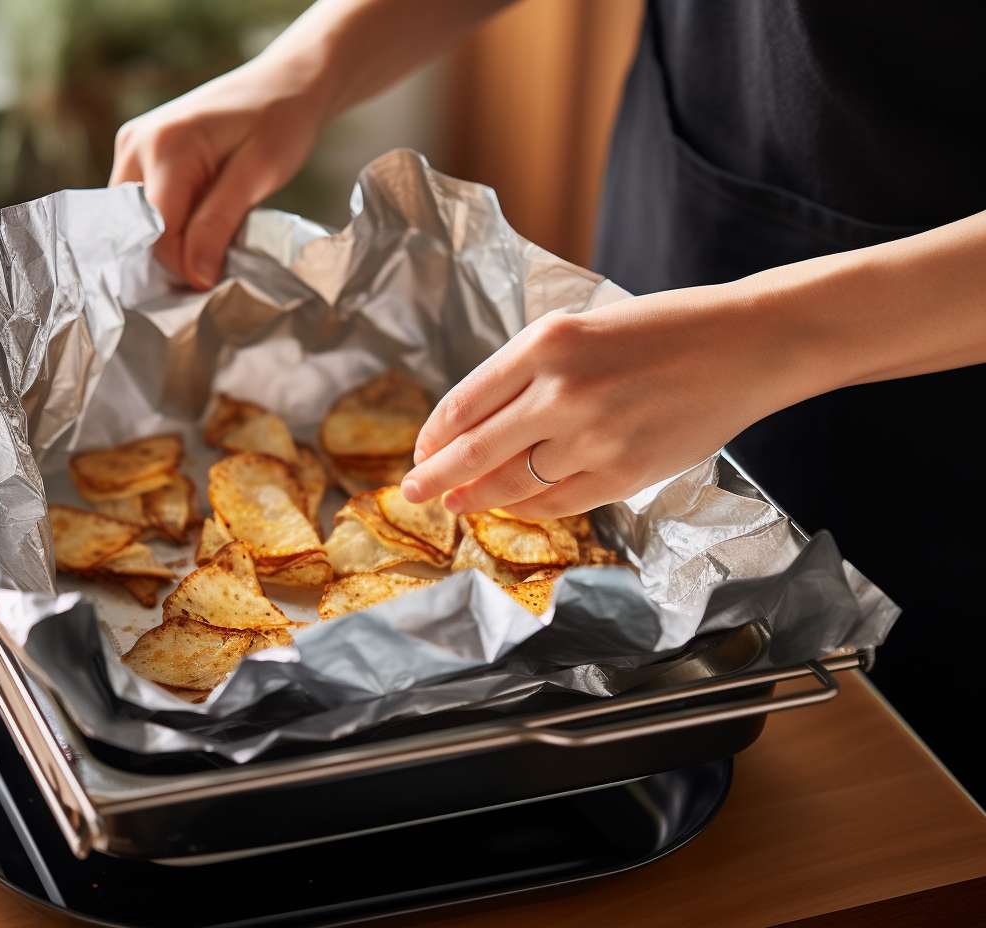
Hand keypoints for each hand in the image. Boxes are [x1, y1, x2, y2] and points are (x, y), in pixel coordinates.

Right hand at [110, 54, 329, 289]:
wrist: (283, 84)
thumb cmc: (279, 122)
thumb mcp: (258, 175)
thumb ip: (219, 223)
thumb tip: (194, 276)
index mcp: (164, 146)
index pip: (156, 233)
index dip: (184, 266)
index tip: (216, 281)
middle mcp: (135, 143)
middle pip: (138, 228)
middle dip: (173, 256)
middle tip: (214, 266)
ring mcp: (131, 146)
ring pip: (136, 220)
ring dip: (169, 240)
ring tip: (210, 240)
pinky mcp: (138, 152)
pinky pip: (143, 205)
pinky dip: (168, 223)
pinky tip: (199, 222)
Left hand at [401, 284, 809, 518]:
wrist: (745, 345)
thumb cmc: (662, 329)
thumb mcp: (584, 327)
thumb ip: (530, 370)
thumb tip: (476, 423)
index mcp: (546, 342)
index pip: (465, 402)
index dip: (435, 434)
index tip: (422, 449)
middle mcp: (561, 390)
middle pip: (474, 450)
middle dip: (435, 477)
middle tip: (410, 493)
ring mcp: (592, 437)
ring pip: (512, 482)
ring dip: (476, 498)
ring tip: (455, 505)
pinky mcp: (623, 473)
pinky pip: (556, 502)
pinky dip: (526, 508)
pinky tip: (510, 509)